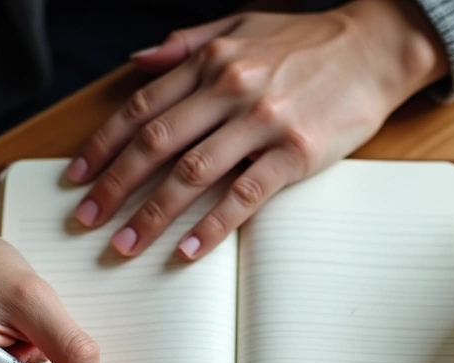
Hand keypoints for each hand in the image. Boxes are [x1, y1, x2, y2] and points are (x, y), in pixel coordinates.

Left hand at [65, 0, 447, 259]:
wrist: (375, 48)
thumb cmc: (310, 40)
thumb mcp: (241, 22)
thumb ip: (185, 42)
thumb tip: (137, 61)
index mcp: (212, 59)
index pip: (142, 107)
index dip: (103, 145)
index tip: (78, 178)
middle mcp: (231, 88)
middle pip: (156, 144)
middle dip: (114, 187)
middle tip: (88, 220)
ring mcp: (263, 121)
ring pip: (192, 174)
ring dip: (152, 215)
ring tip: (126, 245)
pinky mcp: (296, 152)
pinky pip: (245, 194)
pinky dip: (213, 225)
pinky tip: (190, 250)